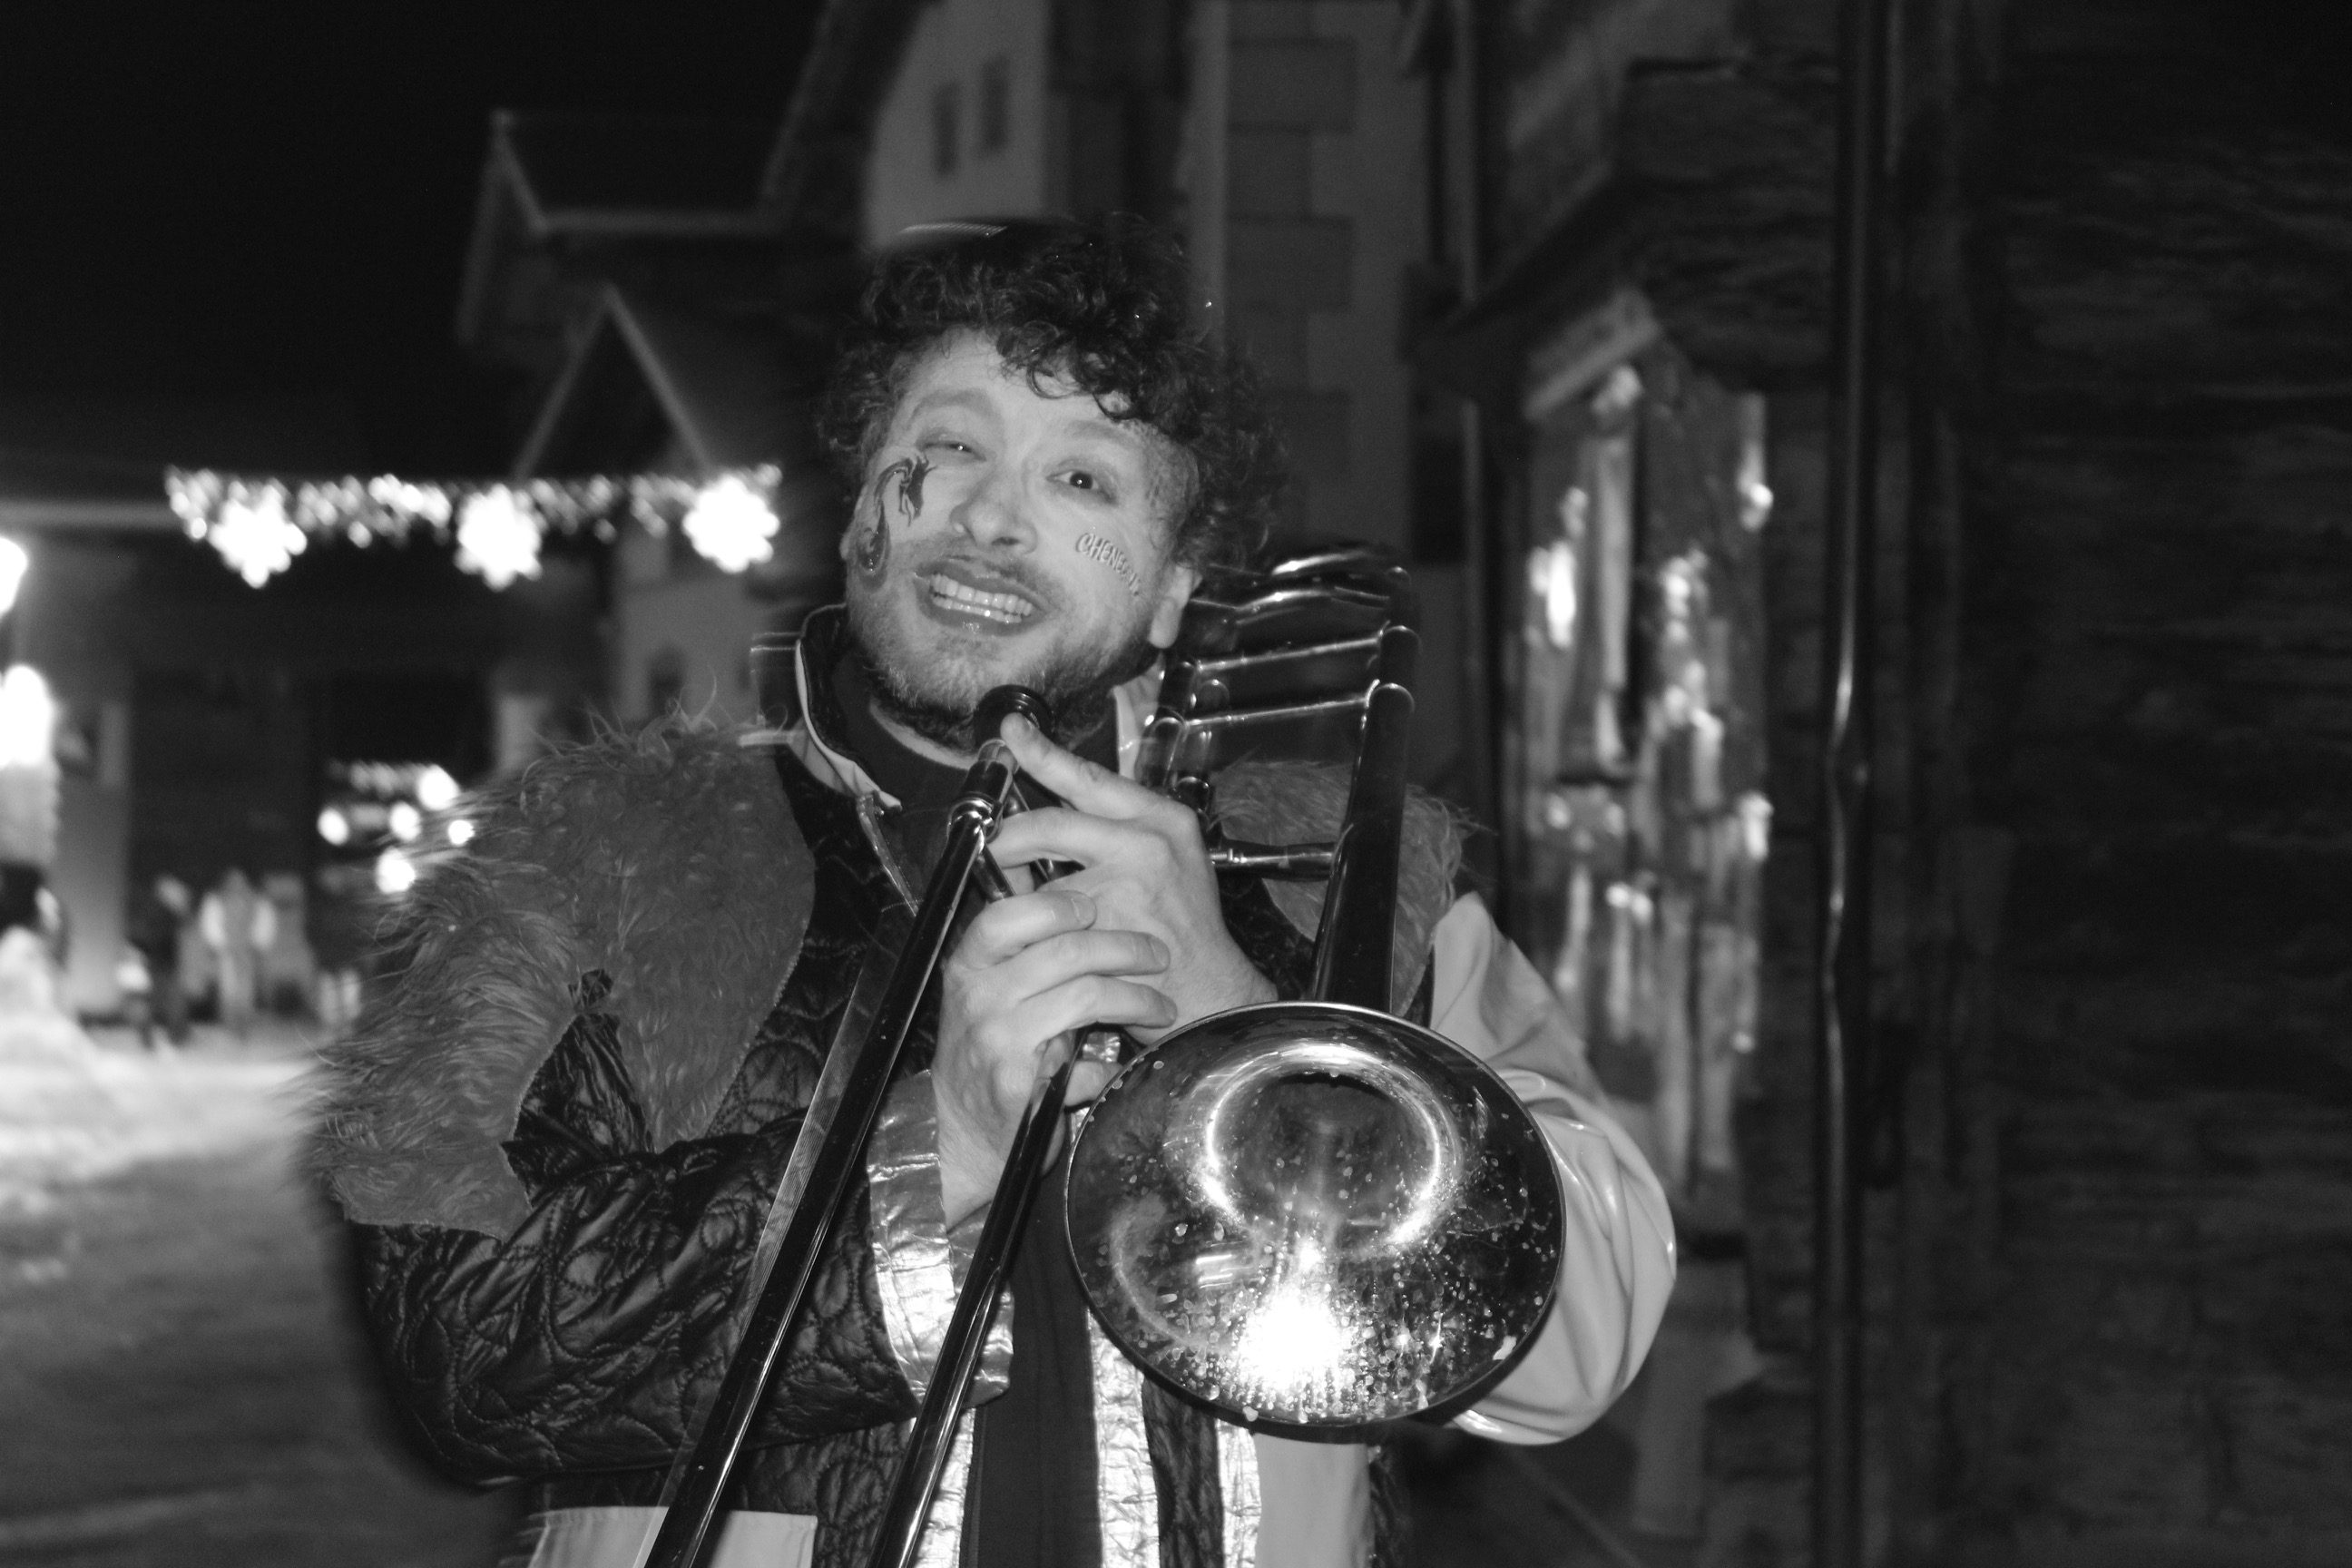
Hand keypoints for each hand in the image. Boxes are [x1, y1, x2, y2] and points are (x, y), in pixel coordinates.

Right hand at [932, 886, 1171, 1226]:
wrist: (958, 1134)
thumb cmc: (983, 1058)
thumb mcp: (988, 998)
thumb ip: (1024, 961)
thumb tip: (1090, 920)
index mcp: (968, 968)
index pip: (1006, 916)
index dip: (1057, 906)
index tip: (1095, 907)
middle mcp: (978, 998)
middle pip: (1065, 951)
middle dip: (1126, 947)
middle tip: (1158, 955)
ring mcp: (997, 1041)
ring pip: (1087, 996)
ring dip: (1138, 999)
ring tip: (1162, 1008)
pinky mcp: (1020, 1085)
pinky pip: (1086, 1063)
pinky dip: (1112, 1064)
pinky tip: (1122, 1065)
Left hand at [986, 715, 1277, 1036]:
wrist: (1211, 989)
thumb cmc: (1184, 929)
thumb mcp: (1168, 862)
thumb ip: (1114, 834)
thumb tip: (1043, 820)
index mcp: (1162, 819)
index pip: (1090, 777)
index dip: (1043, 752)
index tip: (1011, 732)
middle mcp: (1147, 840)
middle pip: (1050, 822)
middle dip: (1007, 837)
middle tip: (988, 845)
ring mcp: (1127, 881)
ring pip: (1042, 875)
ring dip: (1014, 887)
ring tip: (1008, 897)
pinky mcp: (1106, 922)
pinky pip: (1049, 916)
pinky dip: (1032, 925)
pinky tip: (1033, 936)